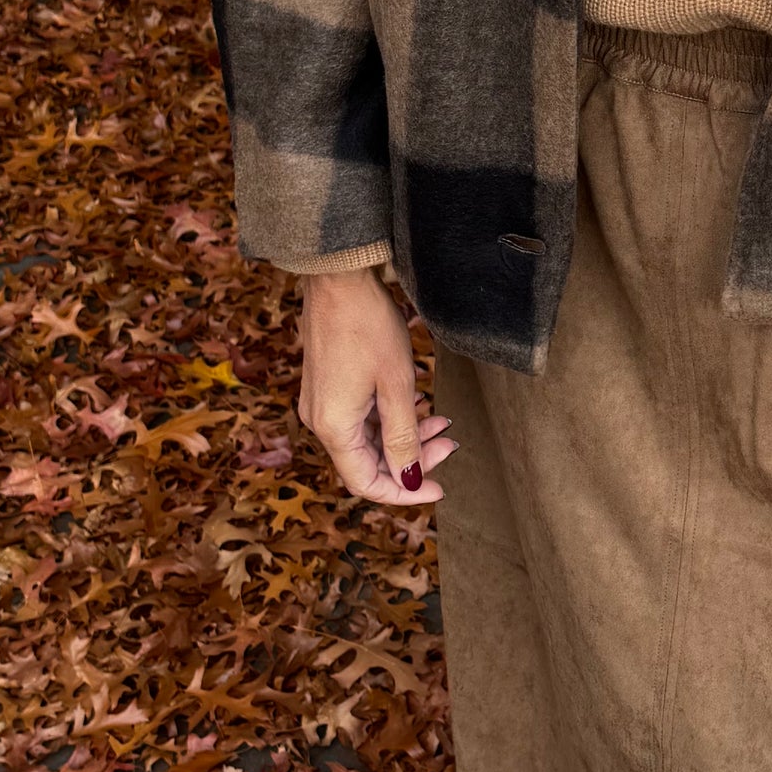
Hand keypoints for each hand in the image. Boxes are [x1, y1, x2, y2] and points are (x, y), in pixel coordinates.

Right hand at [298, 267, 456, 506]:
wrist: (338, 278)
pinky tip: (418, 405)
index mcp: (334, 427)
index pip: (366, 483)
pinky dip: (391, 418)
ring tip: (441, 421)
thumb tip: (410, 481)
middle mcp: (322, 420)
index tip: (438, 488)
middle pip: (368, 461)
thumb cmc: (367, 325)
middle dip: (412, 459)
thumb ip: (404, 438)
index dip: (404, 493)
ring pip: (368, 438)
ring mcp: (323, 402)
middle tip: (449, 443)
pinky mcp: (328, 386)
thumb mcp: (396, 385)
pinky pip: (361, 417)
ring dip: (405, 436)